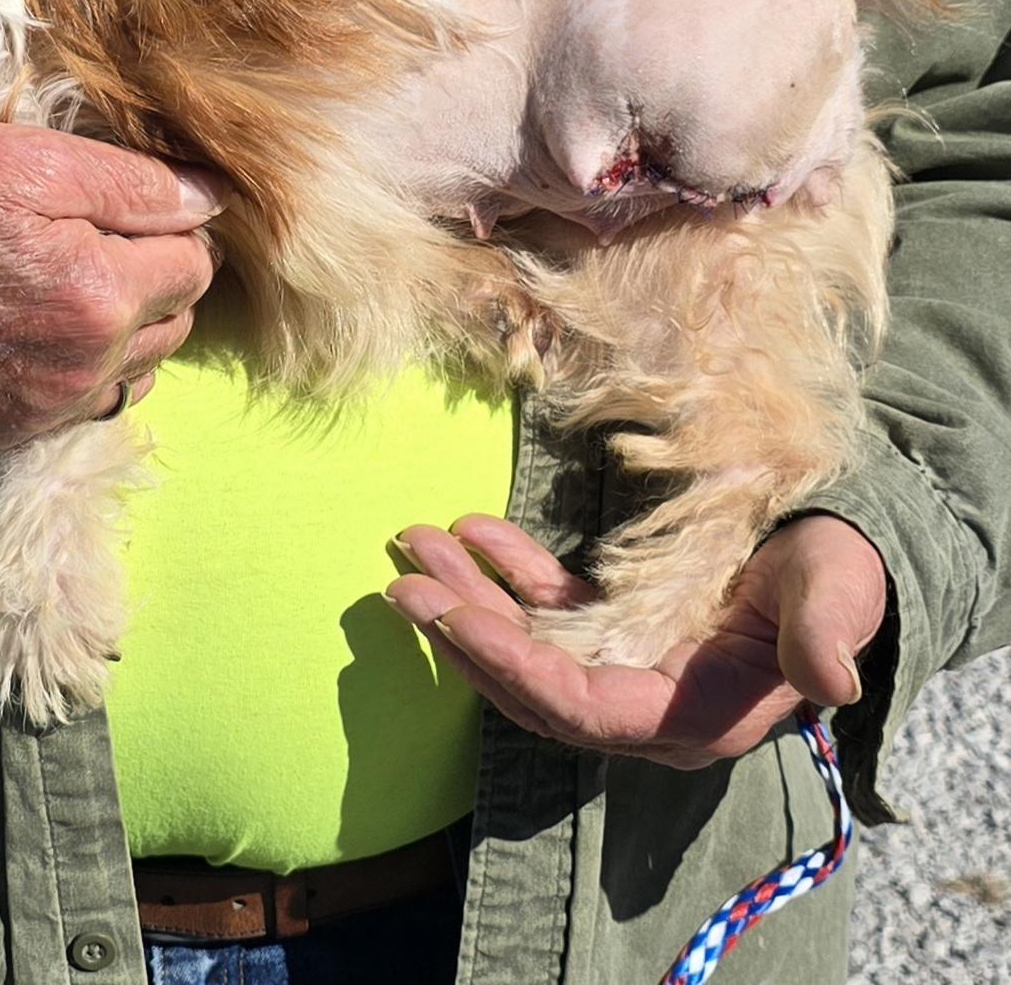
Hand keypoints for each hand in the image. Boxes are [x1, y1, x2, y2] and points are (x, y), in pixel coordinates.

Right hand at [0, 121, 223, 447]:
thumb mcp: (32, 160)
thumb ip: (137, 184)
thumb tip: (214, 199)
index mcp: (99, 298)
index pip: (196, 265)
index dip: (167, 226)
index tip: (119, 205)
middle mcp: (81, 372)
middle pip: (176, 323)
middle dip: (151, 278)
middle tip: (86, 236)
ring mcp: (41, 413)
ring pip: (137, 370)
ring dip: (122, 329)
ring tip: (61, 279)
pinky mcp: (4, 432)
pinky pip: (83, 405)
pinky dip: (77, 368)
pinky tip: (29, 325)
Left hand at [386, 513, 886, 768]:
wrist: (843, 554)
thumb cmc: (840, 573)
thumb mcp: (837, 595)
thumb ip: (823, 634)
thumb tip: (832, 683)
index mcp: (695, 714)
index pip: (581, 709)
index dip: (511, 668)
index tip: (447, 620)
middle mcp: (647, 705)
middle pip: (533, 685)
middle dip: (464, 637)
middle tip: (402, 585)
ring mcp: (626, 667)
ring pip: (527, 646)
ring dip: (468, 600)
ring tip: (413, 546)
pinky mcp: (619, 627)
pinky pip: (549, 609)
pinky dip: (507, 572)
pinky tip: (471, 530)